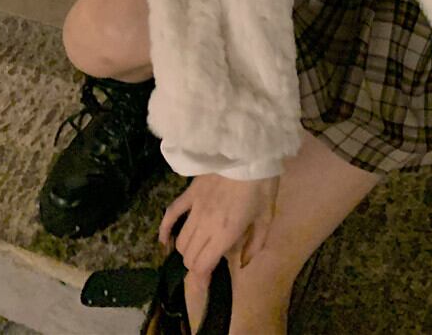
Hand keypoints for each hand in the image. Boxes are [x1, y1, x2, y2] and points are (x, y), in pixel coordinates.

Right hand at [158, 173, 279, 276]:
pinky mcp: (189, 193)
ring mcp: (195, 208)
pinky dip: (165, 229)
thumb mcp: (267, 217)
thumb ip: (254, 245)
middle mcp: (205, 225)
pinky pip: (171, 213)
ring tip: (197, 250)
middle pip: (189, 257)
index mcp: (225, 233)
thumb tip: (242, 264)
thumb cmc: (262, 184)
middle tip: (208, 261)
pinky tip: (164, 241)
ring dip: (186, 250)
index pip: (202, 266)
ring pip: (180, 241)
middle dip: (196, 265)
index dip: (202, 278)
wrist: (249, 151)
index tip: (208, 280)